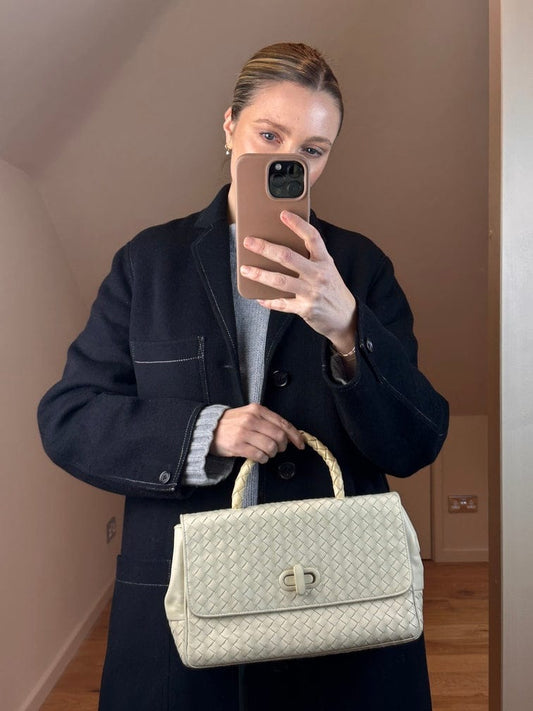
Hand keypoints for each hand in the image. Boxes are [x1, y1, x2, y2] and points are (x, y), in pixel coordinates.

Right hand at [209, 403, 304, 462]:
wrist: (207, 429)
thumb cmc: (231, 423)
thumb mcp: (249, 414)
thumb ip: (267, 421)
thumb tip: (288, 433)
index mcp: (257, 410)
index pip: (283, 423)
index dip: (295, 435)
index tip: (300, 443)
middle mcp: (252, 419)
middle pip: (279, 436)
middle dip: (283, 446)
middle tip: (279, 449)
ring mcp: (244, 433)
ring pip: (271, 447)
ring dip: (272, 453)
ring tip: (266, 452)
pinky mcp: (238, 446)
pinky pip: (260, 456)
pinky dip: (263, 459)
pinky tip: (258, 456)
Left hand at [239, 211, 356, 353]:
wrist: (346, 317)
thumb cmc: (331, 289)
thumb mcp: (327, 269)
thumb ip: (311, 257)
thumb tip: (283, 242)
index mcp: (324, 261)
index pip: (312, 237)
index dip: (298, 224)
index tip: (283, 214)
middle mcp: (318, 275)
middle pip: (288, 257)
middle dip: (266, 248)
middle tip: (249, 242)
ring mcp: (312, 293)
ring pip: (280, 281)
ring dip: (260, 274)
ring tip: (245, 269)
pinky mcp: (306, 309)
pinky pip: (282, 304)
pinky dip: (268, 301)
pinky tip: (258, 296)